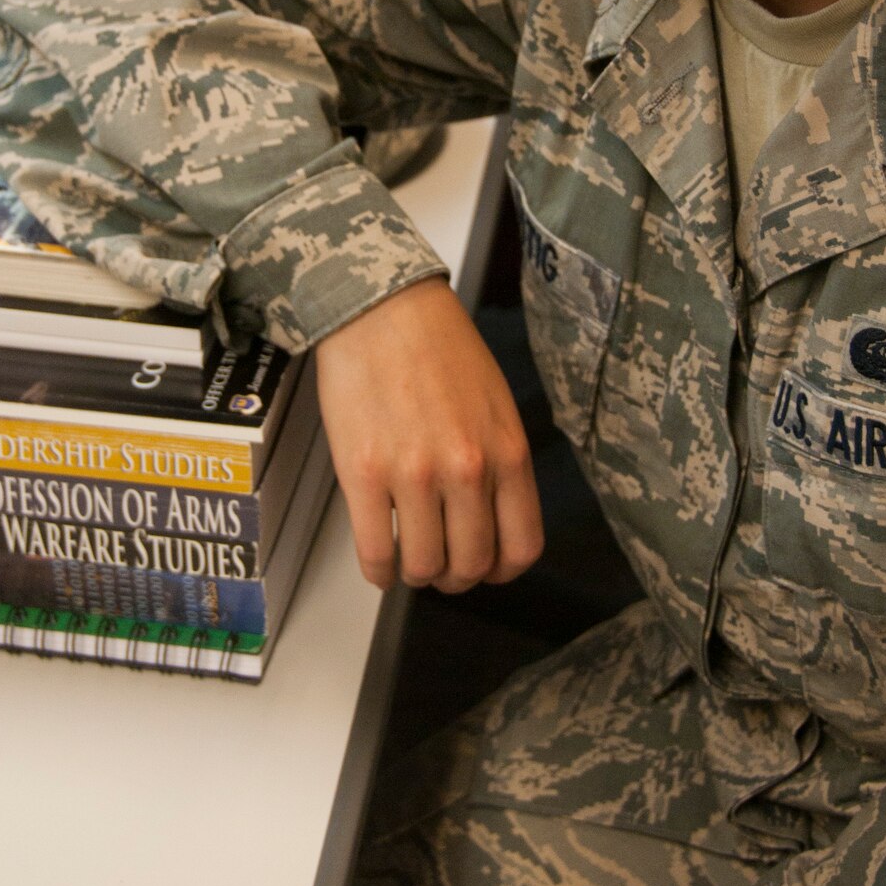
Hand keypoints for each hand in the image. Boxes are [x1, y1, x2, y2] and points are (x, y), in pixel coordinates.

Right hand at [314, 277, 542, 592]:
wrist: (381, 308)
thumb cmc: (437, 346)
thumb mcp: (495, 404)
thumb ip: (499, 462)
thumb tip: (489, 516)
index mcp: (507, 452)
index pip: (521, 547)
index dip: (501, 570)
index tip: (486, 567)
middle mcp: (467, 470)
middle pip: (471, 565)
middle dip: (455, 576)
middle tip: (441, 566)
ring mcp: (415, 475)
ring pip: (423, 567)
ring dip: (415, 575)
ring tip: (406, 561)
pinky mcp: (365, 474)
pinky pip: (376, 552)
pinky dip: (378, 571)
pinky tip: (379, 564)